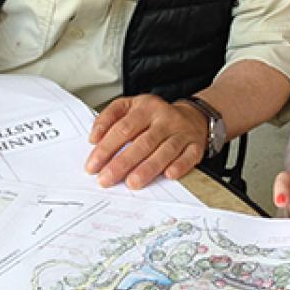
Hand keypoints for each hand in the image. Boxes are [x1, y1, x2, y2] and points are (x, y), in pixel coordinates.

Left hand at [85, 94, 207, 188]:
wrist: (193, 116)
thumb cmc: (156, 116)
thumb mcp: (131, 106)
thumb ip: (109, 117)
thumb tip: (94, 138)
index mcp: (146, 107)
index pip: (123, 128)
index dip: (106, 148)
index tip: (93, 165)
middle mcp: (165, 119)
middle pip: (143, 142)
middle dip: (122, 163)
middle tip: (107, 179)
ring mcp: (182, 132)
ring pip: (165, 151)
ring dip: (148, 168)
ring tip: (132, 182)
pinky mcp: (195, 145)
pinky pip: (189, 156)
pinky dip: (180, 166)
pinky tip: (168, 174)